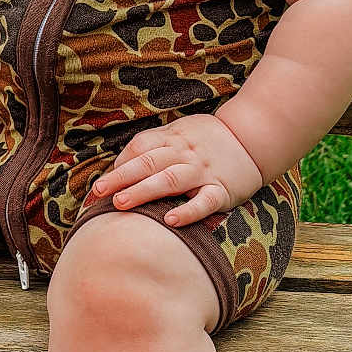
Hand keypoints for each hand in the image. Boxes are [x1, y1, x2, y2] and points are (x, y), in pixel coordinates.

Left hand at [86, 114, 264, 227]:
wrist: (253, 137)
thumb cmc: (208, 138)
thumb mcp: (179, 131)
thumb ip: (152, 145)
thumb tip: (117, 165)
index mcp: (173, 138)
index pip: (140, 149)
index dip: (118, 166)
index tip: (99, 186)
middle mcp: (185, 154)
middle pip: (149, 163)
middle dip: (121, 178)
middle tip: (99, 193)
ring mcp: (204, 172)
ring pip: (170, 180)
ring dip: (144, 191)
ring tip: (121, 204)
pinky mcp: (222, 190)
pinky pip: (204, 201)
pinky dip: (188, 211)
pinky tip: (170, 220)